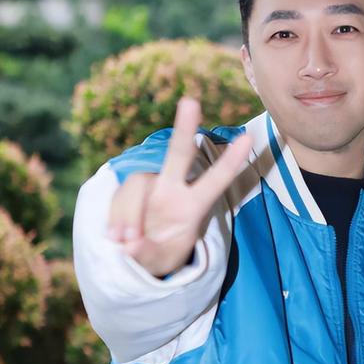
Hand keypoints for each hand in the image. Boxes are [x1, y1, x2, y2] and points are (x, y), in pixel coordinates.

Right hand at [106, 97, 252, 276]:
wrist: (136, 256)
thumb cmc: (160, 254)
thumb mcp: (161, 261)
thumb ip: (147, 254)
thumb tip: (129, 246)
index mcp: (193, 205)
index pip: (215, 180)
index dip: (230, 161)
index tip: (249, 138)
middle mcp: (172, 190)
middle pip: (178, 155)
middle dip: (184, 128)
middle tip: (191, 102)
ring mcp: (147, 188)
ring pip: (136, 186)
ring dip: (129, 215)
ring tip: (127, 243)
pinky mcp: (125, 192)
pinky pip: (117, 198)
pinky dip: (115, 219)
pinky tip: (115, 239)